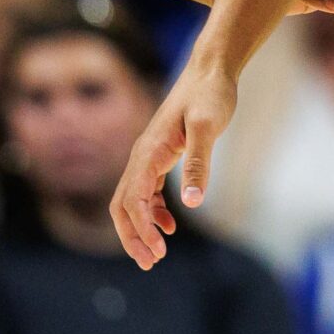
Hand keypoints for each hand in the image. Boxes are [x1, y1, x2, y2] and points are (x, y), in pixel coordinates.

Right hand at [113, 63, 237, 265]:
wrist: (211, 70)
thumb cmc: (211, 94)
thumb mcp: (207, 128)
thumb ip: (198, 164)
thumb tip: (192, 203)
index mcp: (149, 152)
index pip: (132, 201)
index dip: (141, 230)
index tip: (158, 254)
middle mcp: (142, 155)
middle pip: (122, 205)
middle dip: (131, 236)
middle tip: (149, 263)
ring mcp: (149, 155)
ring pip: (131, 200)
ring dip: (140, 228)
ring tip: (157, 254)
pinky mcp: (161, 155)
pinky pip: (146, 191)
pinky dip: (152, 212)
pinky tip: (169, 226)